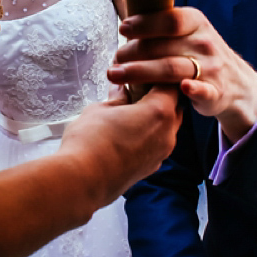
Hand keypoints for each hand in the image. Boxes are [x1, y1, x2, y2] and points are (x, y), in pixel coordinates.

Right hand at [58, 85, 180, 204]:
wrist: (82, 182)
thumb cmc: (90, 141)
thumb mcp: (100, 109)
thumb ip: (117, 99)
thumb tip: (122, 91)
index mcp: (159, 112)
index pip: (171, 86)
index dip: (158, 77)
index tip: (145, 74)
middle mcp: (167, 134)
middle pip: (174, 108)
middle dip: (160, 97)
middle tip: (139, 90)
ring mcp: (161, 154)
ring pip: (167, 129)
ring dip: (155, 119)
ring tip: (132, 113)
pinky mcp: (150, 169)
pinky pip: (157, 146)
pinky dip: (149, 137)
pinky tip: (128, 134)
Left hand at [108, 7, 256, 141]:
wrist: (238, 83)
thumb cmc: (200, 54)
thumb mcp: (189, 31)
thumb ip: (163, 24)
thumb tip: (125, 15)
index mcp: (197, 23)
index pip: (169, 20)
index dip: (145, 24)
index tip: (123, 29)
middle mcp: (204, 43)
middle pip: (163, 47)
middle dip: (133, 52)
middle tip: (114, 59)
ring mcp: (211, 68)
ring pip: (173, 68)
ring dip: (142, 71)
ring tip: (116, 74)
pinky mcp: (215, 92)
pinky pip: (204, 90)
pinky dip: (194, 89)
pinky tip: (183, 88)